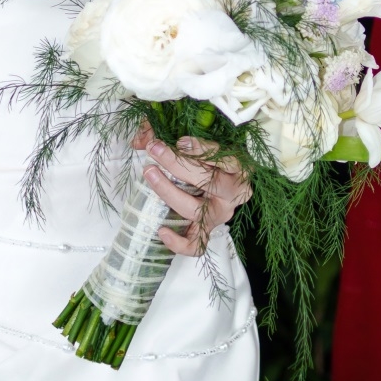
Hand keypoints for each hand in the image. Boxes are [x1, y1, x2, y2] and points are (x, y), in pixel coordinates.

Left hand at [138, 128, 249, 258]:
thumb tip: (141, 139)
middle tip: (156, 149)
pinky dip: (178, 242)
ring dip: (169, 192)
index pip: (225, 158)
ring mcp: (220, 214)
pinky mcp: (207, 230)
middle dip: (178, 164)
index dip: (202, 150)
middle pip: (210, 182)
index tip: (179, 141)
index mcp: (239, 168)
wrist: (218, 183)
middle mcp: (234, 193)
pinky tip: (161, 230)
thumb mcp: (198, 143)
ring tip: (150, 173)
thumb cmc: (208, 159)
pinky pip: (196, 245)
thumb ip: (173, 135)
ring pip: (196, 210)